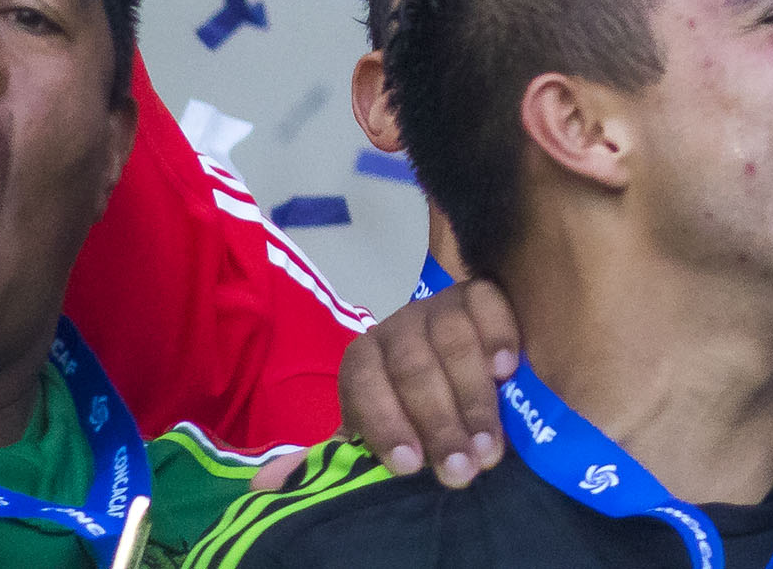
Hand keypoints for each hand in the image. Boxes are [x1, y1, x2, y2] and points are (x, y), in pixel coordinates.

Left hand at [340, 274, 518, 483]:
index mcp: (363, 360)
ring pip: (453, 341)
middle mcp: (398, 327)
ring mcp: (439, 305)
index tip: (411, 468)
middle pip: (413, 369)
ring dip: (475, 398)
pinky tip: (507, 370)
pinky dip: (498, 334)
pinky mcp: (479, 291)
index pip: (364, 387)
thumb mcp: (373, 431)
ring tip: (492, 444)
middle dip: (440, 424)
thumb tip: (265, 482)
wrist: (452, 357)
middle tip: (465, 468)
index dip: (386, 427)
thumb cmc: (410, 409)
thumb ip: (335, 454)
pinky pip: (487, 303)